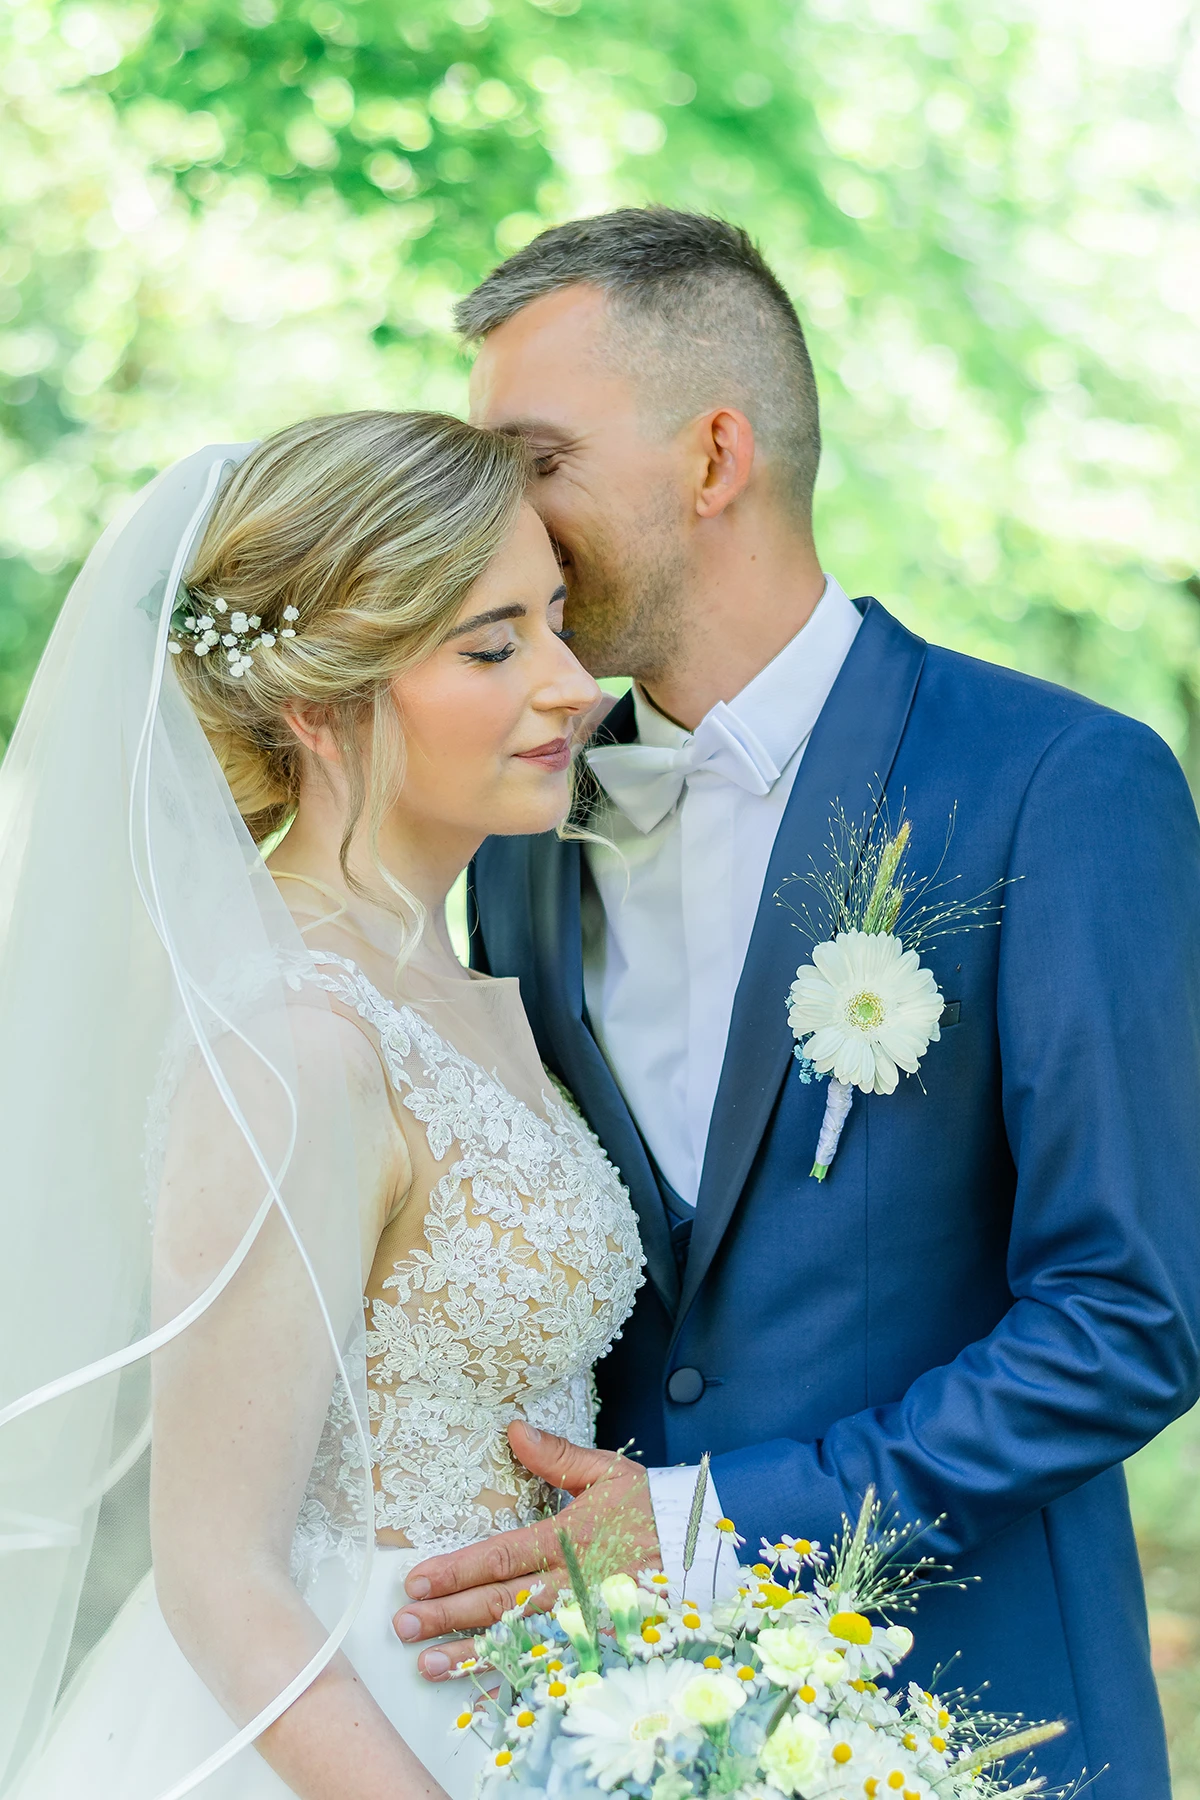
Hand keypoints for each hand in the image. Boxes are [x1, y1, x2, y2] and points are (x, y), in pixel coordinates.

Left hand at [392, 1421, 660, 1680]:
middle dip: (447, 1616)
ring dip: (470, 1654)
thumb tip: (513, 1428)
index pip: (501, 1557)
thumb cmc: (657, 1508)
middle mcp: (573, 1584)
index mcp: (570, 1538)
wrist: (712, 1551)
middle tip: (403, 1626)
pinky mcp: (599, 1643)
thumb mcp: (609, 1472)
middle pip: (500, 1604)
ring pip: (519, 1640)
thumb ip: (557, 1456)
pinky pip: (552, 1665)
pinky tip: (484, 1690)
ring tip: (427, 1664)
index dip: (456, 1570)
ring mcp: (585, 1620)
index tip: (417, 1581)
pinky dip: (516, 1679)